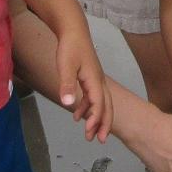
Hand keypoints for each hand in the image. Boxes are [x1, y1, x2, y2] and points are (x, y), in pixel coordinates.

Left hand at [56, 28, 111, 142]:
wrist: (73, 31)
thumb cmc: (70, 47)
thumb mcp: (65, 66)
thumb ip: (67, 84)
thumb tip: (68, 104)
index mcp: (94, 79)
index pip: (99, 103)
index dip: (96, 118)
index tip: (90, 132)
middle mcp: (99, 81)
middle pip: (106, 105)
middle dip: (104, 124)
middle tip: (100, 141)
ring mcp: (96, 79)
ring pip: (101, 103)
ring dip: (96, 118)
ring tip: (89, 135)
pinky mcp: (90, 78)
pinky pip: (93, 97)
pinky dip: (88, 109)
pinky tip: (77, 116)